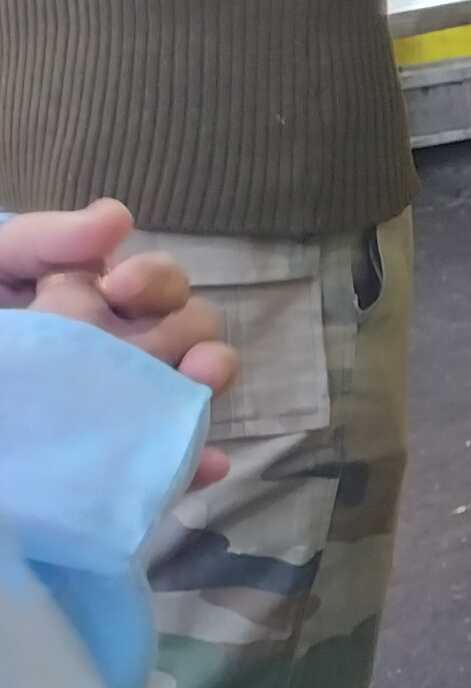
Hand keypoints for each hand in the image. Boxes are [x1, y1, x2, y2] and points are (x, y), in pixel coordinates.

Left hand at [0, 199, 233, 483]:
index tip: (117, 289)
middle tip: (153, 346)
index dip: (154, 280)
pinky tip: (205, 462)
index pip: (159, 282)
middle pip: (191, 329)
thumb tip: (119, 221)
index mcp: (100, 304)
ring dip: (210, 379)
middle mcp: (127, 351)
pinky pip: (176, 467)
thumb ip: (42, 240)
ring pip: (197, 388)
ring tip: (200, 384)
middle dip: (188, 330)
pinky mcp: (125, 466)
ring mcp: (131, 409)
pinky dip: (198, 464)